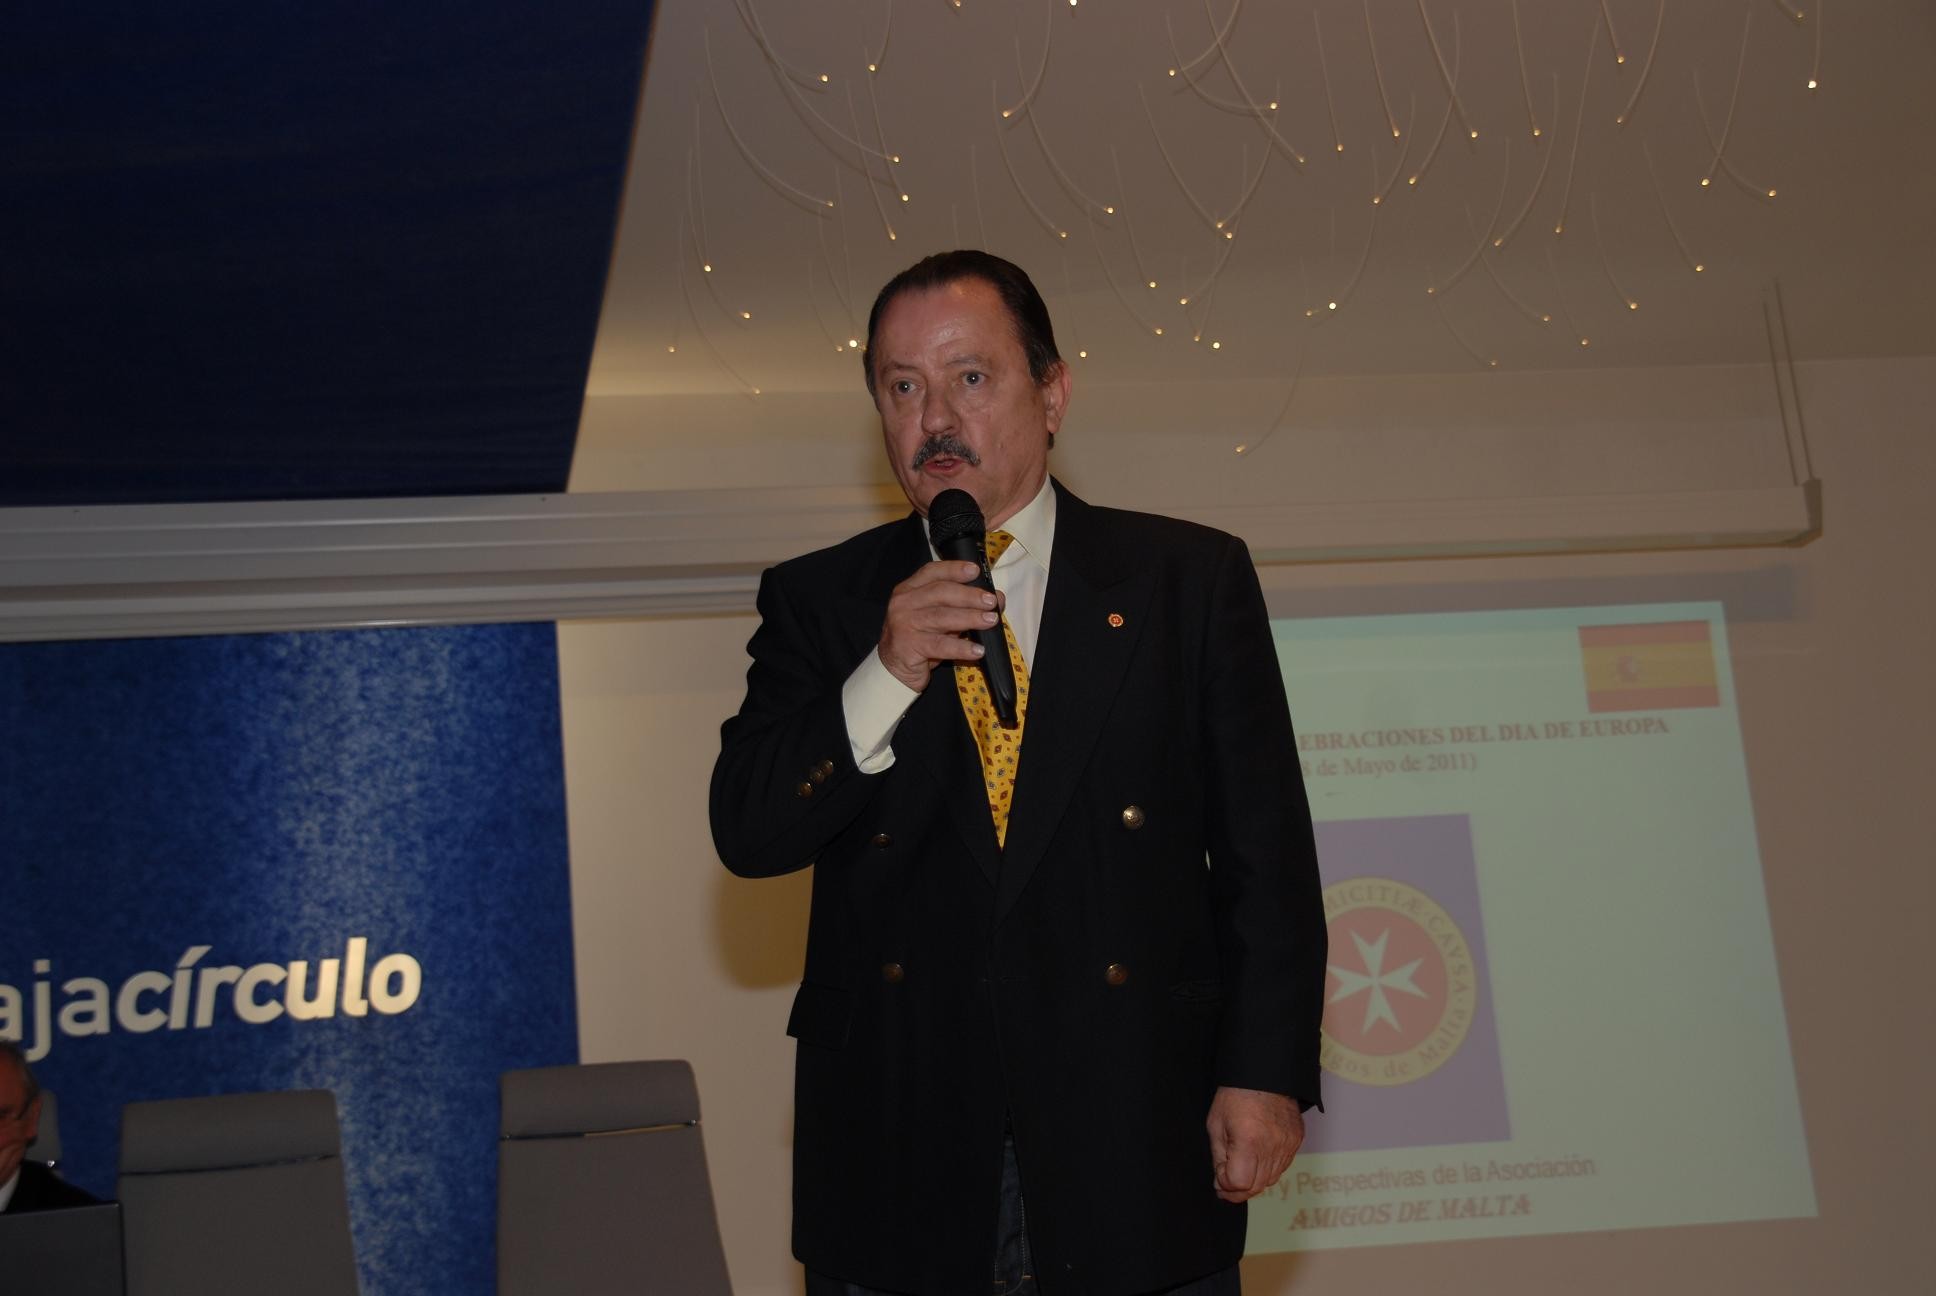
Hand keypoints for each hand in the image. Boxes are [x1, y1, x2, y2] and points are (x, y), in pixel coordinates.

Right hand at [877, 560, 1003, 692]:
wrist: (894, 670)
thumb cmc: (918, 639)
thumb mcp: (937, 618)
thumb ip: (960, 606)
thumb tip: (996, 598)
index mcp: (908, 590)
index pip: (932, 572)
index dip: (954, 569)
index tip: (975, 571)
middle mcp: (903, 604)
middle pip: (939, 592)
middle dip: (969, 595)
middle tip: (990, 601)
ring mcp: (904, 625)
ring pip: (941, 617)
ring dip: (970, 618)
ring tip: (990, 620)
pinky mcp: (909, 647)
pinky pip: (940, 645)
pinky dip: (962, 647)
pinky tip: (978, 649)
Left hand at [1206, 1086, 1303, 1202]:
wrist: (1264, 1074)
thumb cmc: (1235, 1096)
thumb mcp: (1216, 1125)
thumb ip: (1219, 1157)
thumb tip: (1222, 1183)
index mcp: (1248, 1141)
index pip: (1239, 1183)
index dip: (1226, 1184)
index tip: (1218, 1176)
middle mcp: (1272, 1146)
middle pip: (1256, 1186)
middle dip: (1238, 1189)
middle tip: (1225, 1182)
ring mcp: (1288, 1145)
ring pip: (1270, 1180)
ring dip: (1253, 1181)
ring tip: (1241, 1169)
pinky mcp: (1296, 1142)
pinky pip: (1282, 1166)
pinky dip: (1268, 1169)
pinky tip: (1257, 1159)